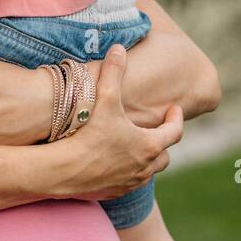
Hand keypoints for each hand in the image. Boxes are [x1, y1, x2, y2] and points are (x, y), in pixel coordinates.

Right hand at [56, 44, 182, 200]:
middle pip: (165, 157)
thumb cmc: (88, 135)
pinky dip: (130, 174)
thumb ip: (114, 73)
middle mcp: (145, 167)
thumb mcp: (104, 100)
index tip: (173, 109)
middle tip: (155, 130)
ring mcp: (130, 183)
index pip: (175, 131)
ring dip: (147, 160)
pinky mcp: (115, 193)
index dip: (176, 118)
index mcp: (149, 145)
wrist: (64, 171)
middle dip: (162, 142)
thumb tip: (119, 48)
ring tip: (137, 147)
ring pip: (149, 172)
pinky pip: (130, 184)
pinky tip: (118, 165)